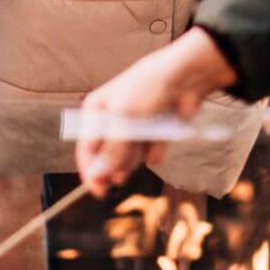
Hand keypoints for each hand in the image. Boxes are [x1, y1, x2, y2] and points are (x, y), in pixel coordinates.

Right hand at [75, 27, 237, 196]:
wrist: (183, 78)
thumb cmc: (146, 90)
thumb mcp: (123, 122)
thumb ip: (111, 152)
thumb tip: (97, 175)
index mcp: (95, 112)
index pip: (86, 149)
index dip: (91, 171)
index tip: (99, 191)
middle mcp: (111, 120)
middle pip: (107, 156)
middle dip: (116, 166)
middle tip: (122, 178)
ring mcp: (133, 127)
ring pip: (129, 157)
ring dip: (136, 158)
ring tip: (143, 145)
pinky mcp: (152, 133)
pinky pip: (149, 152)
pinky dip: (154, 151)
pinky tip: (159, 142)